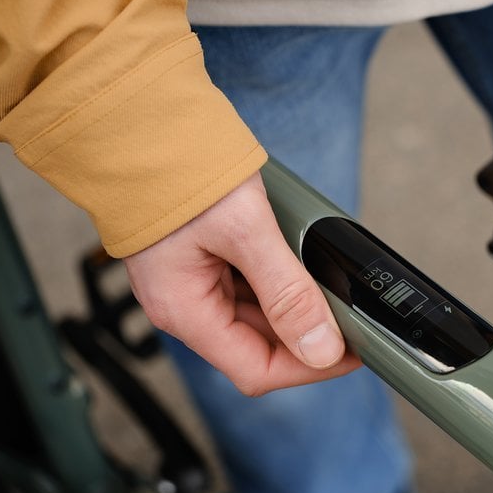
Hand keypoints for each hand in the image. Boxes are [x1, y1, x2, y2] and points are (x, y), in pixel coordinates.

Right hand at [124, 174, 358, 395]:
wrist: (139, 121)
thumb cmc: (178, 167)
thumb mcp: (245, 229)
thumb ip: (286, 291)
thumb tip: (321, 347)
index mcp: (185, 309)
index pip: (257, 370)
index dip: (311, 366)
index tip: (352, 349)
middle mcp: (183, 306)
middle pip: (259, 348)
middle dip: (308, 335)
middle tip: (351, 313)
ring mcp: (190, 284)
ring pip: (257, 320)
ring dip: (295, 309)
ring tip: (328, 283)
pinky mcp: (200, 262)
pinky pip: (246, 290)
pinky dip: (279, 285)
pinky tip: (299, 266)